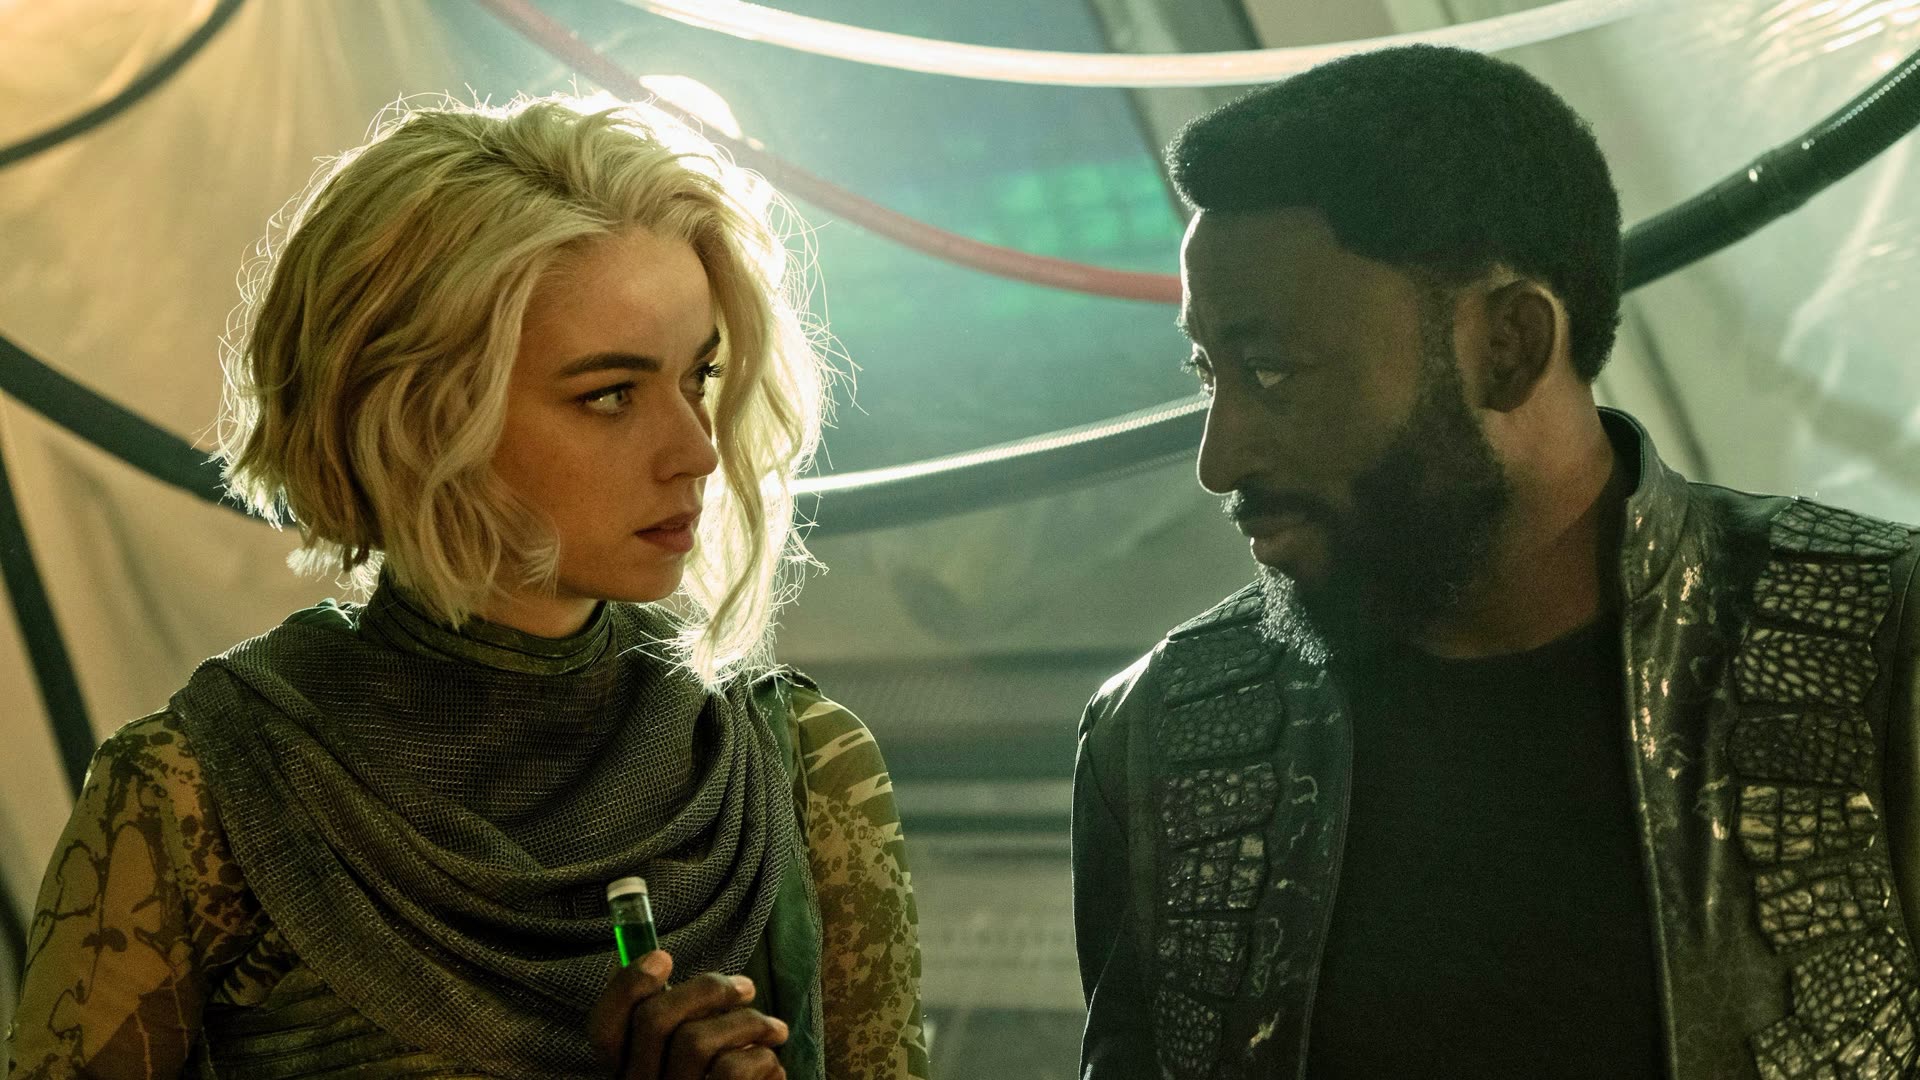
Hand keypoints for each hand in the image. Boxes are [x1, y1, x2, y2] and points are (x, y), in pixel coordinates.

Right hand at [588, 950, 788, 1079]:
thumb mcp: (688, 1057)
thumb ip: (680, 1021)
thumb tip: (668, 966)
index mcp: (629, 1071)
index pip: (604, 1027)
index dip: (627, 986)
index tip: (663, 957)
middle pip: (653, 1020)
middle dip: (706, 988)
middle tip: (746, 988)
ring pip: (696, 1041)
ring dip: (747, 1023)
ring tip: (773, 1029)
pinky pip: (731, 1070)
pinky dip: (761, 1057)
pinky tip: (770, 1064)